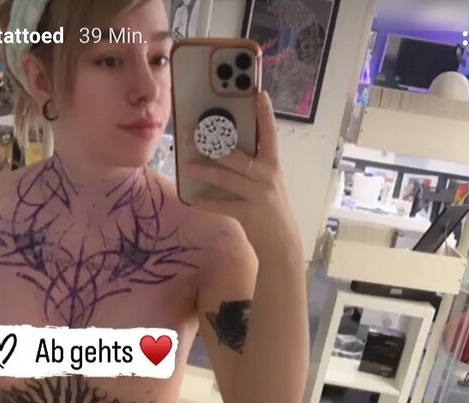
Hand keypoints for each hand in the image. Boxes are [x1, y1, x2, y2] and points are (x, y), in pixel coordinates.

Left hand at [181, 91, 300, 256]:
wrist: (282, 242)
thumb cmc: (271, 208)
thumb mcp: (269, 182)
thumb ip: (253, 165)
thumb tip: (225, 149)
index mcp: (272, 165)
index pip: (269, 134)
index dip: (265, 114)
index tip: (258, 95)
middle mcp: (266, 177)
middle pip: (236, 155)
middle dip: (212, 143)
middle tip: (192, 133)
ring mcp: (257, 195)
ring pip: (226, 178)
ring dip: (204, 171)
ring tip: (187, 165)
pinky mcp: (248, 214)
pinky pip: (222, 205)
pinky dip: (207, 202)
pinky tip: (193, 199)